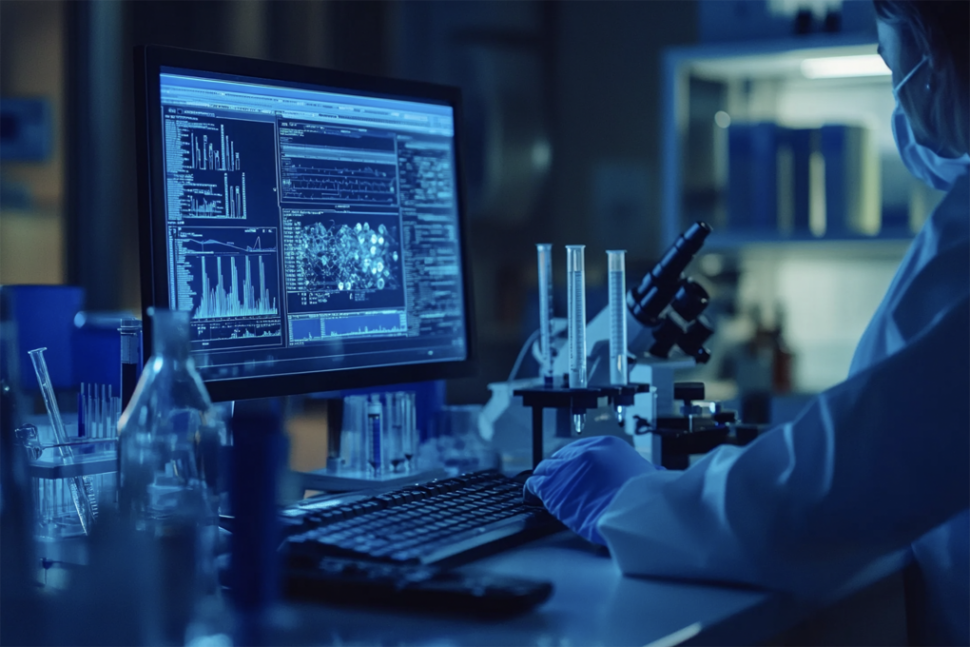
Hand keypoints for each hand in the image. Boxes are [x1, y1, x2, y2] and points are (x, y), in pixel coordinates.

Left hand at [524, 435, 661, 544]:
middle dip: (560, 472)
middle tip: (558, 485)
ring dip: (544, 481)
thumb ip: (644, 472)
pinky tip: (532, 498)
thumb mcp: (649, 476)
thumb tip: (655, 473)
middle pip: (562, 458)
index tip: (572, 472)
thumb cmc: (647, 500)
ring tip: (542, 492)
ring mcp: (567, 468)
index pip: (580, 449)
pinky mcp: (553, 486)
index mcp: (608, 445)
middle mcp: (585, 452)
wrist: (637, 514)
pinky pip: (535, 484)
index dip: (574, 464)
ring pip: (546, 470)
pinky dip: (532, 491)